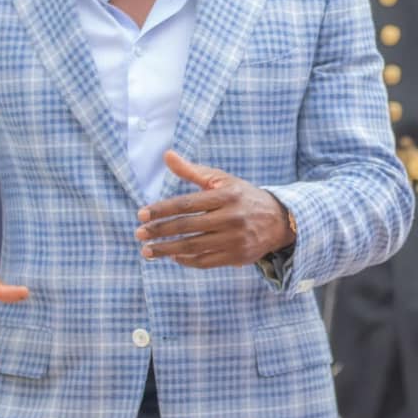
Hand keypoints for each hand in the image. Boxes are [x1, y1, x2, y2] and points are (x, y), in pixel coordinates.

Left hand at [135, 152, 292, 268]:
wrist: (278, 220)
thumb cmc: (242, 197)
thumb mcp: (222, 180)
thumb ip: (192, 171)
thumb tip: (167, 155)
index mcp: (226, 196)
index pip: (187, 204)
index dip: (162, 210)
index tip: (141, 214)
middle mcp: (231, 218)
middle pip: (187, 226)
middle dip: (159, 231)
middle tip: (138, 234)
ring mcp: (234, 239)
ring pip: (194, 247)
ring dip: (166, 250)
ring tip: (147, 251)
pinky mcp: (237, 256)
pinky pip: (205, 261)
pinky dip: (186, 260)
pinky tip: (172, 256)